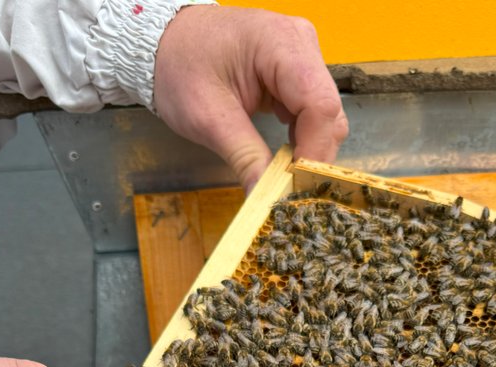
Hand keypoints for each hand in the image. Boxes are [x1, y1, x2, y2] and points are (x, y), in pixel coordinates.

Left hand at [153, 6, 347, 191]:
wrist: (167, 43)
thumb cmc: (181, 66)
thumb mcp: (207, 118)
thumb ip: (244, 157)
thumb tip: (265, 196)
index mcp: (279, 42)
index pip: (319, 104)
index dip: (315, 150)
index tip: (297, 185)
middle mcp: (300, 42)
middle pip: (328, 111)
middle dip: (313, 154)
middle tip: (289, 187)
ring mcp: (303, 55)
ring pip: (325, 115)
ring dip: (308, 148)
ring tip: (282, 172)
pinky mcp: (298, 71)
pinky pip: (313, 112)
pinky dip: (302, 138)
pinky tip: (283, 153)